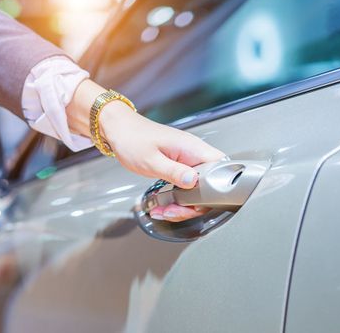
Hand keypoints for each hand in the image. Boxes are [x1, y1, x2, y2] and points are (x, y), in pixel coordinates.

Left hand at [66, 80, 224, 221]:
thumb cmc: (132, 139)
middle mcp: (194, 153)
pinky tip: (162, 206)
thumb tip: (194, 182)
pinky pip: (185, 186)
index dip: (213, 192)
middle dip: (192, 205)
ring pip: (197, 189)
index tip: (193, 204)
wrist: (118, 129)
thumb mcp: (151, 160)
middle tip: (173, 211)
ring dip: (182, 205)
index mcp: (192, 148)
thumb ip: (174, 172)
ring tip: (163, 211)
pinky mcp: (179, 165)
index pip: (220, 170)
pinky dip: (175, 199)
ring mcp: (187, 160)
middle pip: (209, 186)